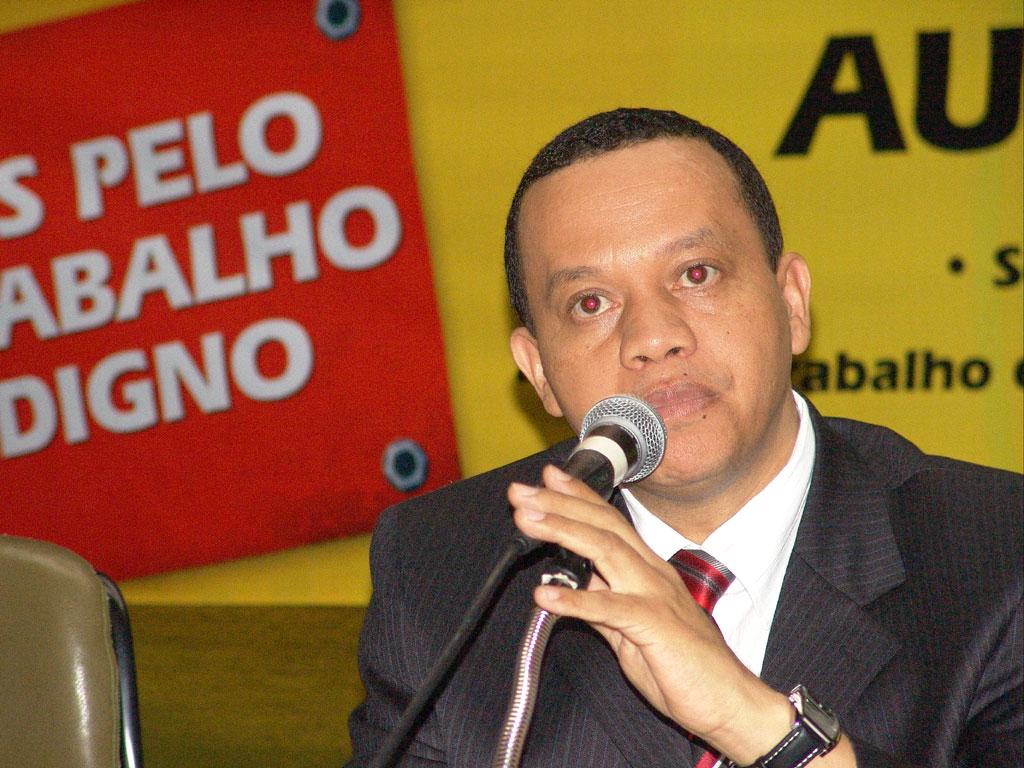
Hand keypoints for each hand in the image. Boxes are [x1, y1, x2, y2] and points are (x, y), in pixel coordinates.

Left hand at [509, 464, 792, 763]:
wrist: (730, 703)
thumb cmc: (686, 670)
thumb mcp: (632, 632)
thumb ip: (604, 608)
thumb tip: (575, 591)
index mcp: (647, 571)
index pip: (608, 522)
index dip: (577, 496)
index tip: (547, 478)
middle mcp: (651, 574)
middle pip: (602, 525)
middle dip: (559, 502)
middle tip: (521, 491)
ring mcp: (655, 595)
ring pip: (605, 550)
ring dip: (562, 530)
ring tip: (528, 521)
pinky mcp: (655, 626)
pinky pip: (611, 608)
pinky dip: (576, 599)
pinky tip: (545, 594)